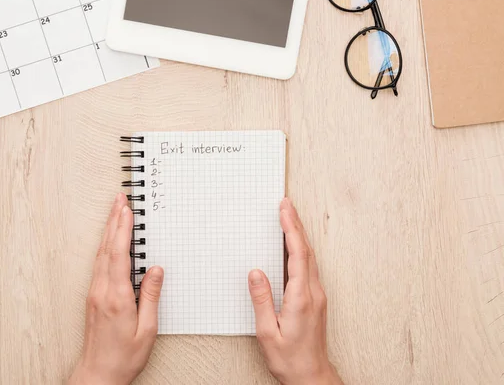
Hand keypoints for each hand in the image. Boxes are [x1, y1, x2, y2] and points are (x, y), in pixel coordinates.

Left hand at [69, 193, 163, 384]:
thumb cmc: (124, 356)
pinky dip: (105, 247)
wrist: (98, 373)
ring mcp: (94, 293)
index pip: (120, 254)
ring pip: (100, 254)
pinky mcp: (93, 297)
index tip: (126, 209)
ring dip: (108, 231)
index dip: (123, 229)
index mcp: (117, 296)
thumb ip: (150, 296)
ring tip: (115, 213)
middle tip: (119, 200)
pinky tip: (109, 241)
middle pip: (107, 248)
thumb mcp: (147, 329)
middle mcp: (102, 290)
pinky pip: (98, 264)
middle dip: (114, 221)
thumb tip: (155, 269)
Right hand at [248, 198, 342, 384]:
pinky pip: (309, 268)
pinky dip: (301, 250)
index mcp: (301, 298)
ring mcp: (317, 296)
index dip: (291, 229)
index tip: (284, 210)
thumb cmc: (290, 359)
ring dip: (299, 236)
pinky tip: (295, 247)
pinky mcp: (316, 300)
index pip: (297, 255)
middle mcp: (313, 293)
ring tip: (289, 219)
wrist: (312, 376)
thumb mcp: (267, 332)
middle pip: (306, 251)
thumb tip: (256, 273)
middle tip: (286, 205)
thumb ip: (262, 300)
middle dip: (296, 225)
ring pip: (310, 258)